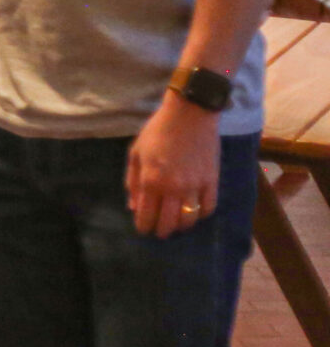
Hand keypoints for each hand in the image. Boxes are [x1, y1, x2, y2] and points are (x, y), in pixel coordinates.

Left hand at [128, 92, 222, 236]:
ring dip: (181, 226)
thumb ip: (133, 182)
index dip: (144, 227)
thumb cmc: (157, 131)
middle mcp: (174, 188)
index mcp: (152, 181)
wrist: (190, 115)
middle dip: (162, 231)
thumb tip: (134, 207)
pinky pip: (208, 207)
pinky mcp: (212, 181)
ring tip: (176, 224)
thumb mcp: (136, 154)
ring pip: (190, 219)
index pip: (147, 216)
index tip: (143, 230)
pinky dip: (201, 214)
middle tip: (159, 231)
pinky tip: (194, 212)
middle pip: (169, 223)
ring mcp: (195, 186)